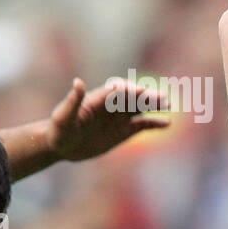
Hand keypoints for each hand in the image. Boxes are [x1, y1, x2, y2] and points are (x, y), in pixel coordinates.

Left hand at [47, 77, 170, 161]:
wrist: (62, 146)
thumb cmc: (59, 131)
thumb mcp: (63, 117)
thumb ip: (73, 100)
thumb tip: (78, 82)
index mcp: (98, 99)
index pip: (117, 90)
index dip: (129, 89)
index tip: (139, 91)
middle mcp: (112, 106)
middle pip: (133, 97)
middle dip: (147, 96)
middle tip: (162, 97)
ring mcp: (120, 118)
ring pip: (141, 108)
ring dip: (154, 105)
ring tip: (168, 105)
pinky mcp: (124, 130)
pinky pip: (143, 124)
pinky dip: (155, 123)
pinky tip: (167, 123)